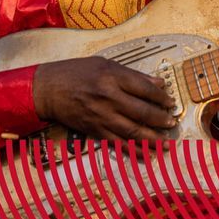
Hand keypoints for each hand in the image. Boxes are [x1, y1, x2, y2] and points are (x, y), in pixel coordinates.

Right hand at [32, 56, 176, 139]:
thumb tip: (158, 83)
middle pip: (142, 111)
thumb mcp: (105, 64)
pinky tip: (146, 153)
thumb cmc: (75, 72)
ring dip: (152, 138)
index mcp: (112, 77)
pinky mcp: (94, 130)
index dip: (161, 97)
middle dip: (160, 119)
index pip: (145, 88)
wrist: (47, 89)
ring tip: (165, 142)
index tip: (170, 102)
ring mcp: (101, 115)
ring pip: (132, 130)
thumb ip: (133, 74)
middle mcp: (108, 97)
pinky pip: (117, 143)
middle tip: (171, 122)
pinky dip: (133, 150)